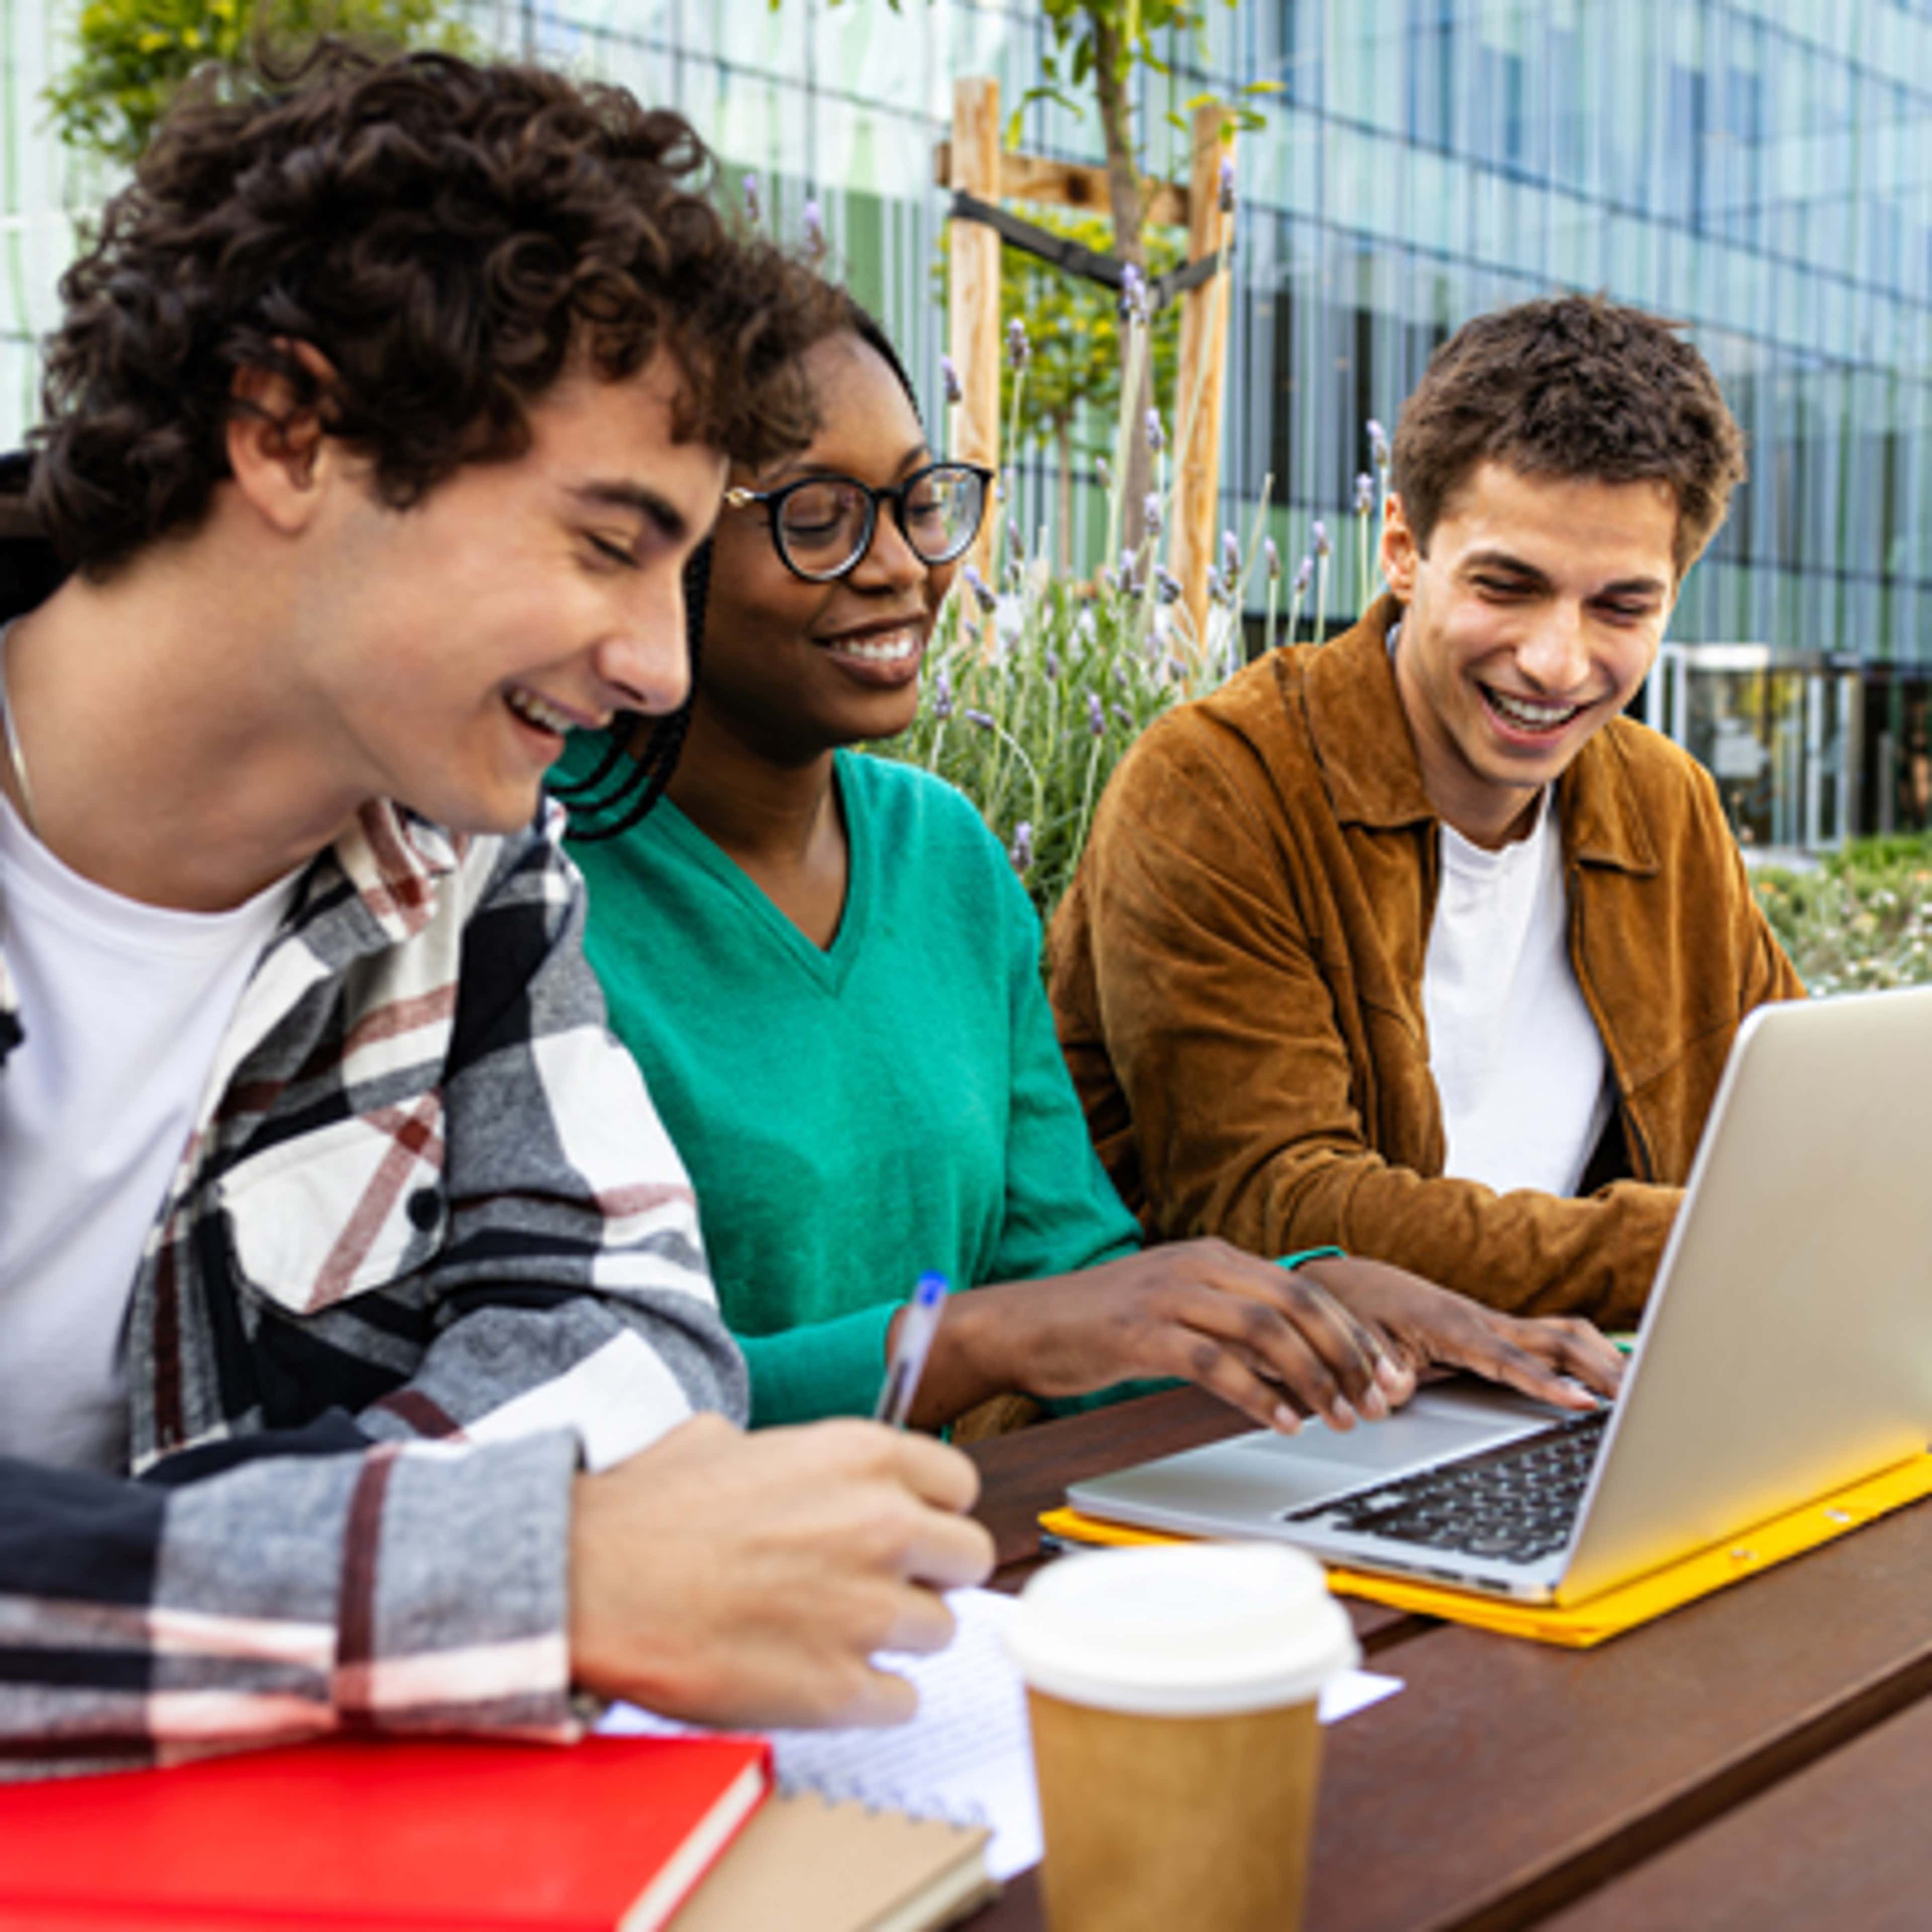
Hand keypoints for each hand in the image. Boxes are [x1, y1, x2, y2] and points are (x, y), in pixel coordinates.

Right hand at [568, 1413, 993, 1728]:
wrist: (584, 1581)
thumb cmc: (644, 1511)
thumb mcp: (726, 1442)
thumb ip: (795, 1457)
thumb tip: (806, 1475)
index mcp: (859, 1456)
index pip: (958, 1484)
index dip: (930, 1510)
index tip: (904, 1529)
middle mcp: (881, 1526)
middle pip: (968, 1558)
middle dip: (928, 1575)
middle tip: (877, 1586)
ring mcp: (865, 1610)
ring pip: (939, 1633)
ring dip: (895, 1638)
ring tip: (831, 1634)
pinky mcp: (839, 1689)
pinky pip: (901, 1700)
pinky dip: (868, 1697)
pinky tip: (816, 1678)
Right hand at [925, 1240, 1414, 1434]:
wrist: (1023, 1325)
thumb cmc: (1102, 1327)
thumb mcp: (1179, 1313)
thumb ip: (1234, 1328)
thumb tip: (1300, 1368)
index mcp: (1213, 1256)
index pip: (1304, 1288)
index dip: (1352, 1333)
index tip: (1385, 1375)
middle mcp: (1197, 1265)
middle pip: (1296, 1302)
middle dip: (1346, 1354)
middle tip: (1375, 1402)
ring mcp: (1167, 1295)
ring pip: (1263, 1328)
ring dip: (1311, 1377)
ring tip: (1337, 1418)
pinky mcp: (1139, 1332)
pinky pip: (1214, 1361)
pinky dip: (1255, 1393)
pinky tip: (1280, 1421)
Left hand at [1299, 1256, 1624, 1409]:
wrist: (1347, 1285)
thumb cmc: (1355, 1314)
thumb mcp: (1357, 1347)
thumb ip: (1379, 1372)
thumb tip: (1396, 1393)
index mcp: (1449, 1326)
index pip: (1508, 1361)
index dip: (1545, 1384)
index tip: (1582, 1404)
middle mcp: (1480, 1319)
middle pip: (1556, 1340)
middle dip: (1600, 1368)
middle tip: (1642, 1401)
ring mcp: (1492, 1322)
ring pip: (1563, 1333)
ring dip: (1602, 1357)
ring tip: (1642, 1390)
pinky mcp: (1496, 1328)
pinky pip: (1552, 1336)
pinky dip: (1587, 1353)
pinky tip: (1610, 1375)